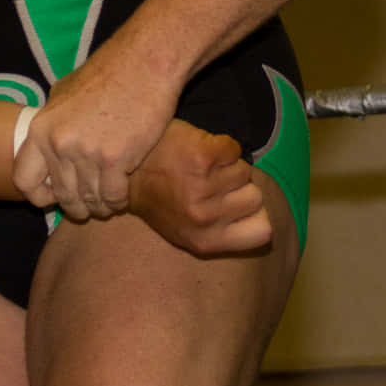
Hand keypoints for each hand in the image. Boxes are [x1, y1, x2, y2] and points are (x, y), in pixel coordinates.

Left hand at [11, 54, 177, 219]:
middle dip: (76, 207)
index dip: (38, 196)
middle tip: (87, 206)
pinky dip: (117, 202)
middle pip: (62, 196)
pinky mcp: (115, 160)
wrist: (141, 65)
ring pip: (89, 200)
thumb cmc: (104, 75)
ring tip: (106, 203)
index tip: (53, 197)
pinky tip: (121, 195)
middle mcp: (58, 144)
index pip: (24, 180)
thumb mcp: (61, 95)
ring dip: (99, 207)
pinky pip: (112, 197)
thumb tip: (45, 143)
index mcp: (40, 129)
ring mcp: (86, 153)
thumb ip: (52, 124)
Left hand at [127, 120, 270, 254]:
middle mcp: (204, 217)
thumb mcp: (184, 230)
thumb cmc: (158, 196)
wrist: (122, 167)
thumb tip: (261, 225)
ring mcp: (201, 186)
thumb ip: (219, 234)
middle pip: (256, 198)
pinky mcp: (200, 156)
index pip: (263, 232)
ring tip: (197, 168)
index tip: (235, 206)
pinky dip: (220, 145)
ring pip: (244, 171)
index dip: (255, 216)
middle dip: (238, 188)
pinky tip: (197, 150)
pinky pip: (233, 149)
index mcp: (205, 241)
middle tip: (208, 183)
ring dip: (226, 166)